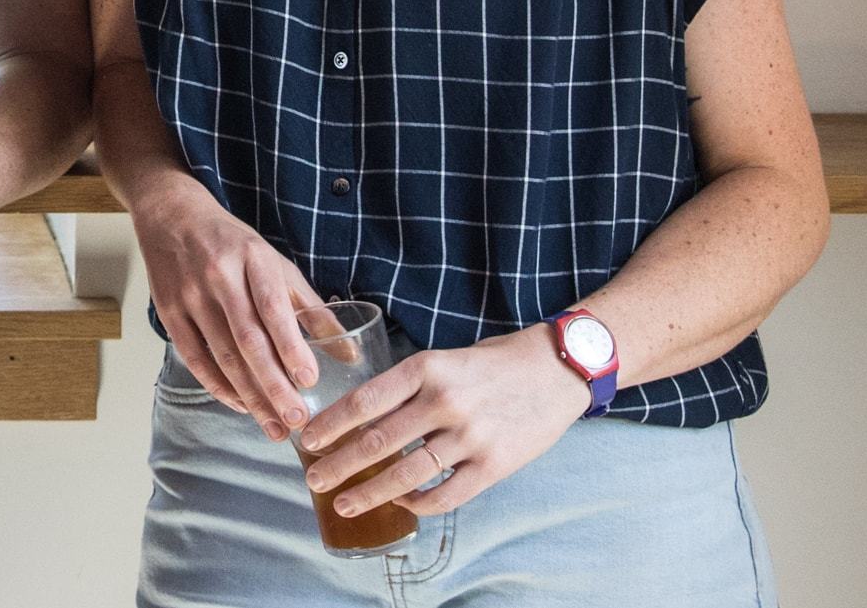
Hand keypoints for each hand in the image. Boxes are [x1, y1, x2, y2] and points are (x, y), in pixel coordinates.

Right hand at [130, 180, 329, 439]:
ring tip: (273, 425)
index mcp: (252, 259)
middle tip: (295, 420)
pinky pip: (195, 358)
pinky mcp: (169, 312)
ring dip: (249, 396)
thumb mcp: (276, 264)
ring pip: (222, 355)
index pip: (272, 307)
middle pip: (247, 339)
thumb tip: (349, 353)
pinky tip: (240, 405)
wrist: (172, 216)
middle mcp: (219, 276)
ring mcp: (190, 295)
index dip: (290, 346)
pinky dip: (218, 386)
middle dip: (273, 384)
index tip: (310, 380)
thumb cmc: (233, 244)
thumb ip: (311, 308)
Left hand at [295, 326, 588, 518]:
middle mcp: (444, 401)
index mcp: (426, 367)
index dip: (331, 424)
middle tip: (313, 480)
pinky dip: (418, 504)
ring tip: (343, 503)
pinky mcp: (494, 464)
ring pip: (407, 474)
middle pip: (378, 441)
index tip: (307, 440)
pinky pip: (446, 494)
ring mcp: (470, 435)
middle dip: (339, 465)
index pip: (365, 400)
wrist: (559, 368)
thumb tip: (364, 420)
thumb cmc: (494, 362)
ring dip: (369, 492)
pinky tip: (400, 505)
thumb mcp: (445, 360)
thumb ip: (409, 387)